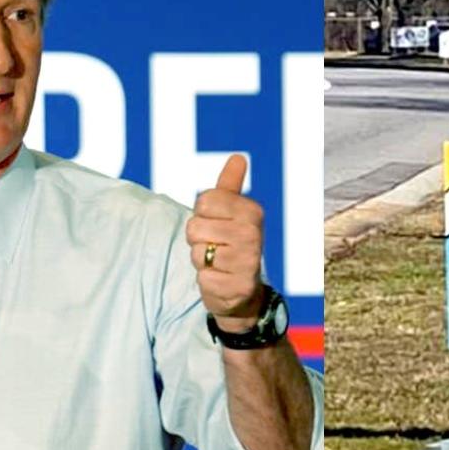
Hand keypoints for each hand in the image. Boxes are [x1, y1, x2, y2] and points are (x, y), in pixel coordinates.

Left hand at [186, 154, 264, 327]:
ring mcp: (247, 260)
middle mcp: (253, 233)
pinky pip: (202, 277)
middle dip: (198, 239)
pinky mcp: (238, 286)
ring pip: (197, 252)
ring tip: (218, 264)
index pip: (204, 201)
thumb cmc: (230, 246)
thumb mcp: (232, 214)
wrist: (243, 292)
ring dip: (201, 260)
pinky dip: (206, 280)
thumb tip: (238, 157)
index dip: (202, 215)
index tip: (217, 225)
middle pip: (195, 226)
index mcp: (251, 211)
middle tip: (216, 247)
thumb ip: (230, 186)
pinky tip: (221, 280)